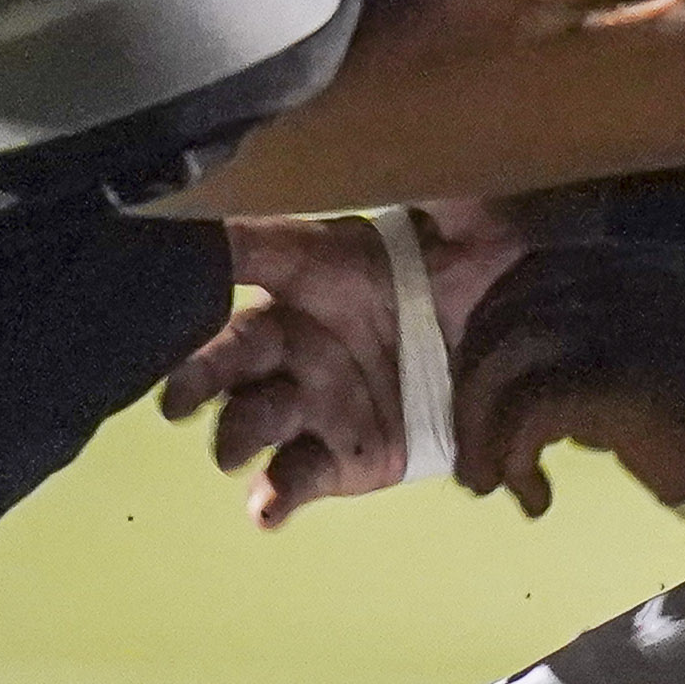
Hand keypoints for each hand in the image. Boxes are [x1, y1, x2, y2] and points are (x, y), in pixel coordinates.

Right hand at [161, 209, 529, 524]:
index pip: (258, 252)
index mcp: (317, 271)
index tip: (185, 262)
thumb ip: (453, 204)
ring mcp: (311, 400)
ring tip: (230, 453)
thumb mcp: (472, 229)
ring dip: (235, 434)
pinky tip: (267, 511)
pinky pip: (294, 476)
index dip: (220, 253)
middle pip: (233, 351)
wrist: (506, 357)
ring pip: (253, 417)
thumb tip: (451, 172)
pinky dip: (276, 495)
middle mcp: (297, 336)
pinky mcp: (336, 458)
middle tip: (177, 398)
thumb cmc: (471, 280)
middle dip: (200, 373)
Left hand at [448, 241, 684, 515]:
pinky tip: (531, 493)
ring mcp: (628, 323)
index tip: (491, 388)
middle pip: (510, 307)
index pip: (541, 272)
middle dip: (476, 378)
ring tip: (488, 480)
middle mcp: (635, 278)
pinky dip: (511, 450)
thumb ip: (647, 354)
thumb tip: (579, 405)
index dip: (499, 329)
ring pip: (507, 355)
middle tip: (479, 443)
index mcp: (656, 267)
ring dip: (482, 423)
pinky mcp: (623, 380)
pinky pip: (529, 405)